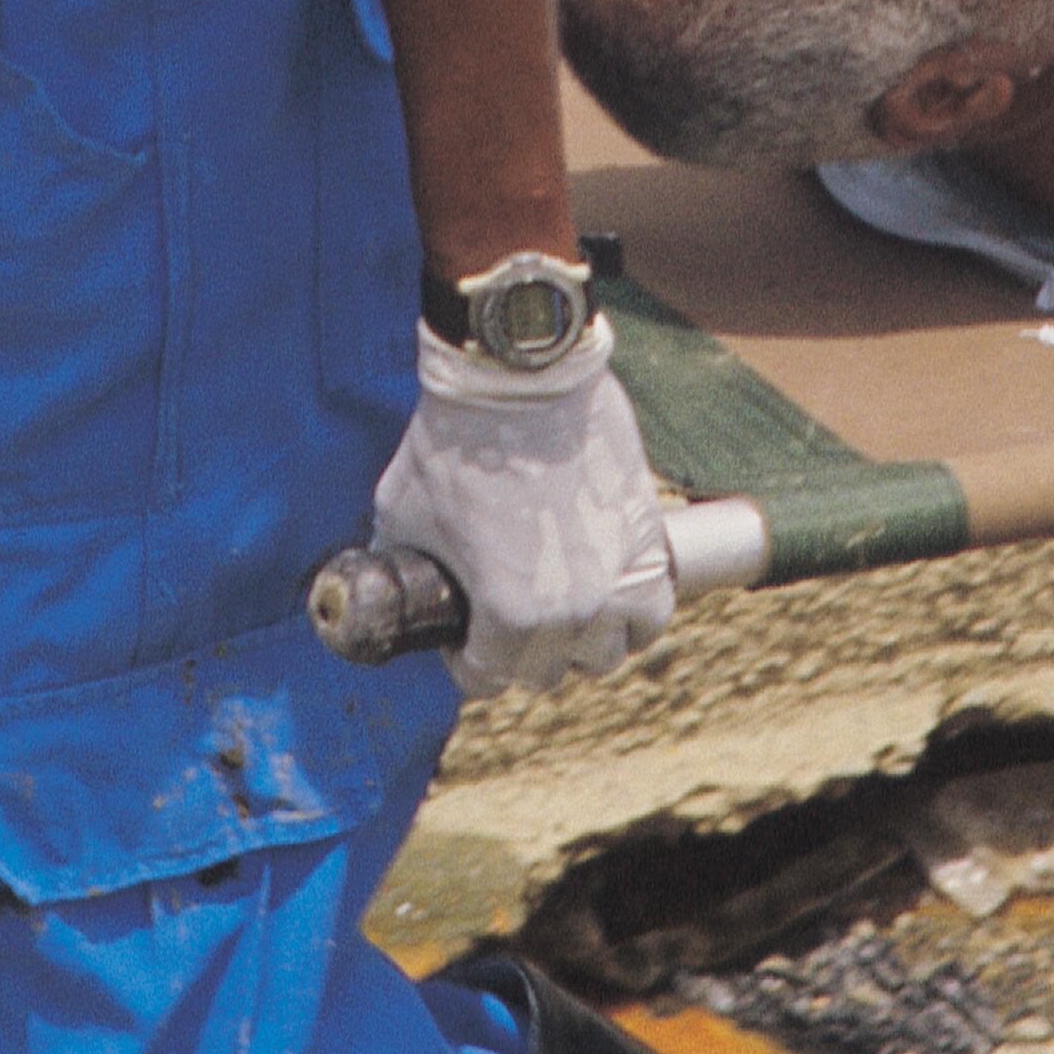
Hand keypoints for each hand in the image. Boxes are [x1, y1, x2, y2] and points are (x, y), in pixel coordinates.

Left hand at [366, 317, 673, 699]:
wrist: (521, 376)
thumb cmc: (453, 444)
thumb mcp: (401, 517)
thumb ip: (408, 566)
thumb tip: (400, 584)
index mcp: (509, 617)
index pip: (489, 678)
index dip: (464, 657)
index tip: (460, 631)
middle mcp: (573, 611)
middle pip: (550, 669)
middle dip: (518, 649)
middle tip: (503, 610)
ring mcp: (618, 576)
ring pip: (608, 650)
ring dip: (581, 638)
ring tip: (560, 605)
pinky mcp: (649, 540)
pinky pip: (652, 610)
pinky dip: (631, 612)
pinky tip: (607, 593)